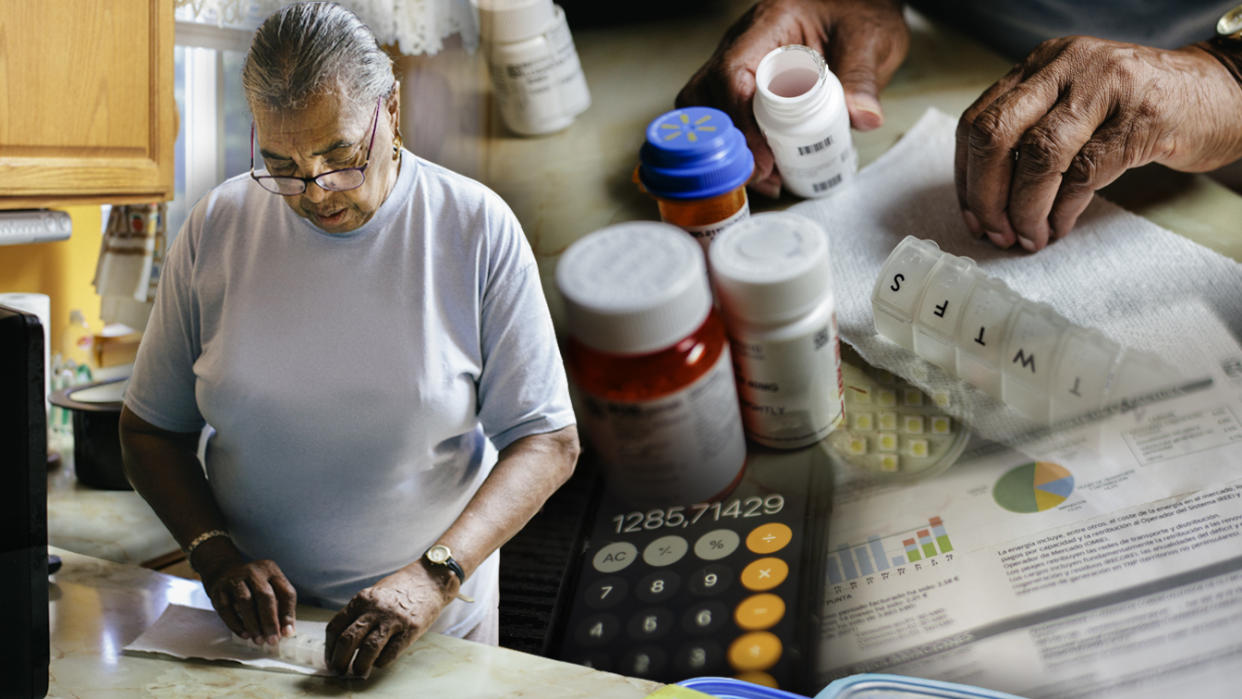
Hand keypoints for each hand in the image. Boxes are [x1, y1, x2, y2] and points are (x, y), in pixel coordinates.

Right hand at [195, 539, 296, 645]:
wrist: (223, 571)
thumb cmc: (253, 586)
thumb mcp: (270, 588)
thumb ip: (280, 608)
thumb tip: (287, 632)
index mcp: (272, 571)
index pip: (286, 592)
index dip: (288, 614)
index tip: (286, 633)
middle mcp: (254, 572)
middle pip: (265, 596)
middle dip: (270, 621)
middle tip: (272, 640)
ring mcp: (235, 579)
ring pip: (245, 601)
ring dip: (253, 624)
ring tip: (258, 640)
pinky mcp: (219, 590)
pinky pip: (227, 609)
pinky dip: (236, 624)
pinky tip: (244, 635)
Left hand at [324, 564, 456, 677]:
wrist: (431, 578)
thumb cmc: (401, 588)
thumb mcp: (374, 594)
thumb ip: (360, 613)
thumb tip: (345, 640)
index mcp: (362, 599)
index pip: (335, 627)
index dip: (329, 647)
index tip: (330, 658)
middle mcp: (374, 609)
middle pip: (348, 640)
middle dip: (339, 660)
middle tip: (339, 670)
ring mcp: (393, 619)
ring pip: (367, 649)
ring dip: (359, 666)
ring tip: (358, 672)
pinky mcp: (411, 629)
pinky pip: (390, 653)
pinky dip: (381, 662)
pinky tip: (379, 662)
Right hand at [676, 0, 907, 196]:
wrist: (860, 5)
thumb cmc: (859, 12)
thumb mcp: (870, 40)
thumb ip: (863, 78)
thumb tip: (863, 118)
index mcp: (769, 24)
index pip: (732, 72)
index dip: (740, 119)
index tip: (763, 156)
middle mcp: (744, 42)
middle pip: (706, 93)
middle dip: (726, 140)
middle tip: (761, 173)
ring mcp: (741, 62)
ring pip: (708, 107)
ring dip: (730, 146)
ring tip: (766, 176)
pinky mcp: (748, 83)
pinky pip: (727, 114)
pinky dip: (740, 144)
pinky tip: (767, 166)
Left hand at [956, 36, 1241, 251]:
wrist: (1221, 92)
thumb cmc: (1138, 107)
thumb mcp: (1075, 103)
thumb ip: (1031, 130)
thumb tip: (983, 199)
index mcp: (1041, 64)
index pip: (979, 120)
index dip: (967, 176)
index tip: (973, 215)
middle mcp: (1067, 67)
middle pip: (996, 134)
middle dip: (985, 194)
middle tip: (993, 232)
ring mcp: (1105, 89)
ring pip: (1038, 156)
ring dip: (1025, 210)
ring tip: (1027, 238)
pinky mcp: (1140, 120)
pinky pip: (1084, 175)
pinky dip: (1063, 211)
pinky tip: (1058, 227)